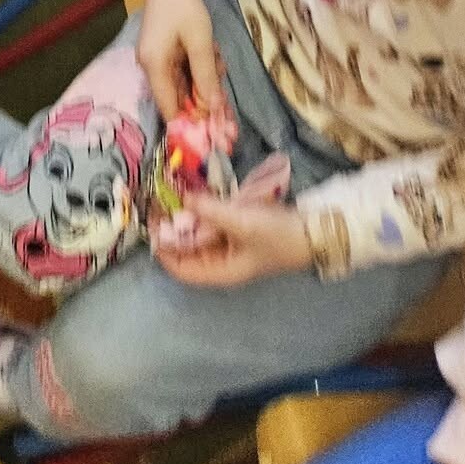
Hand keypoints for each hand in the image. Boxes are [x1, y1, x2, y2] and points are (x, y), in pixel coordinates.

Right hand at [136, 0, 222, 121]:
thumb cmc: (185, 6)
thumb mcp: (200, 42)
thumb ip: (206, 77)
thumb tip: (214, 110)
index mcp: (153, 67)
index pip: (169, 109)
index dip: (190, 124)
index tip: (215, 132)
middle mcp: (150, 67)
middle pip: (178, 97)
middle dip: (204, 97)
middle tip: (226, 93)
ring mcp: (156, 58)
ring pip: (184, 84)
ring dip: (204, 78)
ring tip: (218, 58)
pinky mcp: (163, 50)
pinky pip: (183, 70)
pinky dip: (199, 67)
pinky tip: (211, 52)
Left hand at [153, 197, 312, 286]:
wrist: (313, 231)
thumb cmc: (277, 235)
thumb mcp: (241, 222)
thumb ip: (209, 210)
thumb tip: (181, 198)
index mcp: (220, 272)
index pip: (181, 268)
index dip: (162, 248)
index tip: (151, 221)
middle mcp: (221, 262)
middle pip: (186, 249)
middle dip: (171, 227)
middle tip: (158, 199)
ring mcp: (229, 246)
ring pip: (197, 234)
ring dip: (184, 216)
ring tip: (170, 192)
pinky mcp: (236, 230)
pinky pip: (210, 223)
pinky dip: (201, 210)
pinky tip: (193, 193)